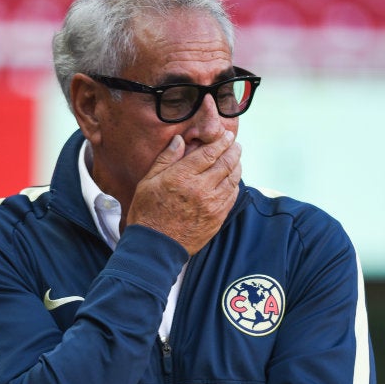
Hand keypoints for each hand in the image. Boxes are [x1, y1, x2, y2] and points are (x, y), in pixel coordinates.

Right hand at [127, 130, 241, 255]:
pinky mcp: (217, 218)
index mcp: (183, 177)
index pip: (209, 153)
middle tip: (235, 144)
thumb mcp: (149, 181)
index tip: (227, 136)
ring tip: (236, 159)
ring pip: (233, 180)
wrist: (155, 247)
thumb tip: (180, 140)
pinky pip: (232, 197)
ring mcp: (212, 205)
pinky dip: (235, 185)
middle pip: (226, 164)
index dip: (221, 142)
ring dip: (237, 166)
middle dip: (233, 151)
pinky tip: (233, 180)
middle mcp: (201, 189)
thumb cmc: (147, 213)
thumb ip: (166, 159)